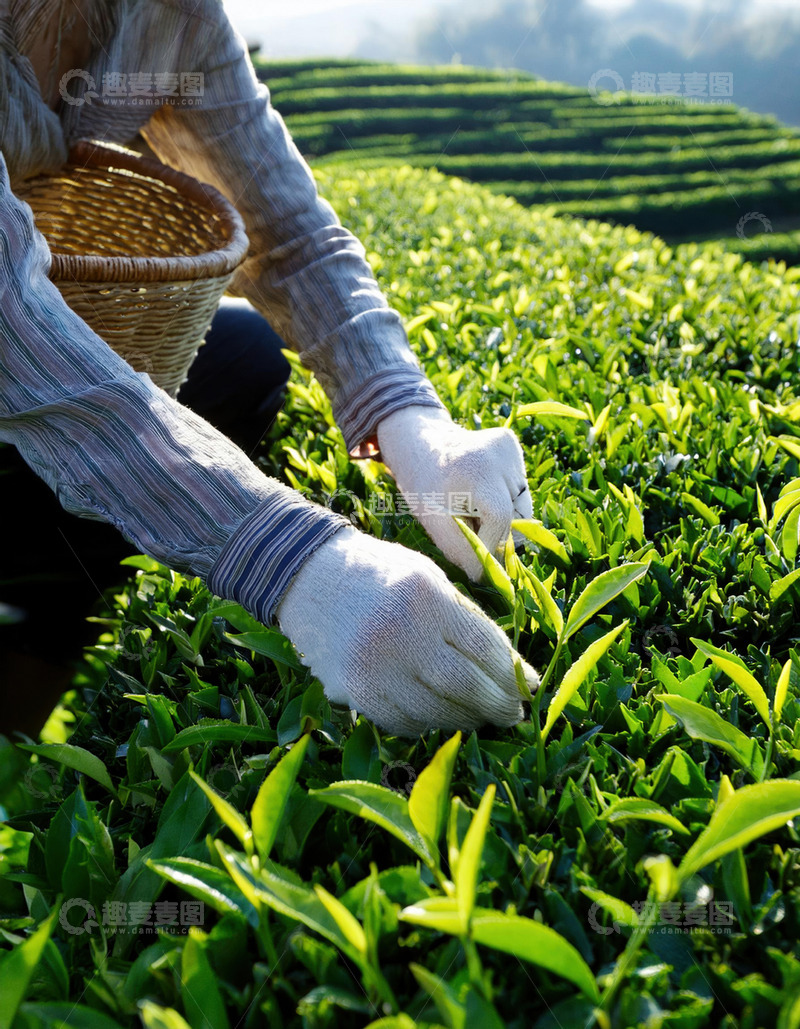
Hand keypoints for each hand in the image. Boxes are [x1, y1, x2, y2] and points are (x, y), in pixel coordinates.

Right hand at [275, 526, 538, 735]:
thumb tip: (511, 668)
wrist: (308, 576)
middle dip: (496, 704)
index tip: (531, 688)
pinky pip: (402, 722)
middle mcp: (399, 635)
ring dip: (465, 718)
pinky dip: (427, 723)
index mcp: (425, 598)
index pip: (483, 647)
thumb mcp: (428, 578)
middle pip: (464, 687)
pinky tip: (439, 714)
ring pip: (435, 711)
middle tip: (512, 713)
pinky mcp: (353, 692)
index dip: (513, 673)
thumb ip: (464, 619)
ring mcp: (372, 667)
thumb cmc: (379, 574)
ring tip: (479, 716)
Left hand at [377, 406, 531, 580]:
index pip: (501, 518)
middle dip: (499, 534)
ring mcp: (509, 446)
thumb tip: (489, 577)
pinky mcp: (512, 444)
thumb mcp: (436, 523)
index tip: (481, 561)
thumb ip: (464, 550)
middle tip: (472, 531)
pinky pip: (519, 490)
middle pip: (518, 515)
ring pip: (523, 505)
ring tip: (474, 509)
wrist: (419, 446)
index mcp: (476, 467)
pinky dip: (506, 501)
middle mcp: (499, 451)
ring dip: (504, 519)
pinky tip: (482, 493)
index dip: (493, 544)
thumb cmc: (423, 489)